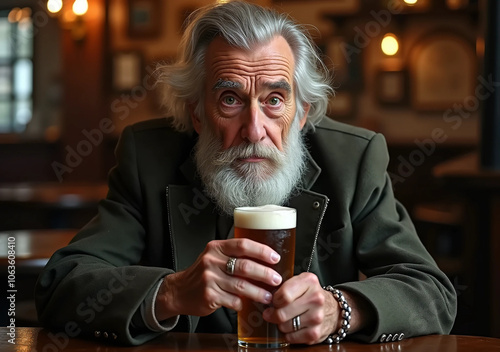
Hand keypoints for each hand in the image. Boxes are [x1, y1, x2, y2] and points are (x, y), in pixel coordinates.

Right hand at [155, 239, 281, 319]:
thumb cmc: (202, 273)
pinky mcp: (209, 296)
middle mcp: (212, 261)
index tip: (275, 258)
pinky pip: (233, 300)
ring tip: (268, 296)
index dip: (261, 251)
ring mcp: (209, 279)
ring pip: (241, 286)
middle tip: (276, 279)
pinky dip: (243, 303)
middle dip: (264, 274)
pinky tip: (247, 304)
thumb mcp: (215, 257)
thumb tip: (264, 262)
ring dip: (258, 292)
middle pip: (245, 266)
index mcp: (216, 248)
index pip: (243, 245)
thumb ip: (234, 256)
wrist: (179, 291)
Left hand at [262, 272, 338, 344]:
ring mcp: (317, 317)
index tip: (274, 301)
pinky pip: (292, 338)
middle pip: (282, 313)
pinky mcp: (316, 333)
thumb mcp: (300, 281)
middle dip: (273, 314)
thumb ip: (284, 286)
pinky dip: (288, 335)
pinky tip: (292, 328)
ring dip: (281, 325)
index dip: (274, 300)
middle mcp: (316, 298)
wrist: (332, 309)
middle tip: (272, 313)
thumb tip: (265, 297)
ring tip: (285, 319)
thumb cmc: (310, 295)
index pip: (283, 294)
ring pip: (285, 326)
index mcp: (309, 281)